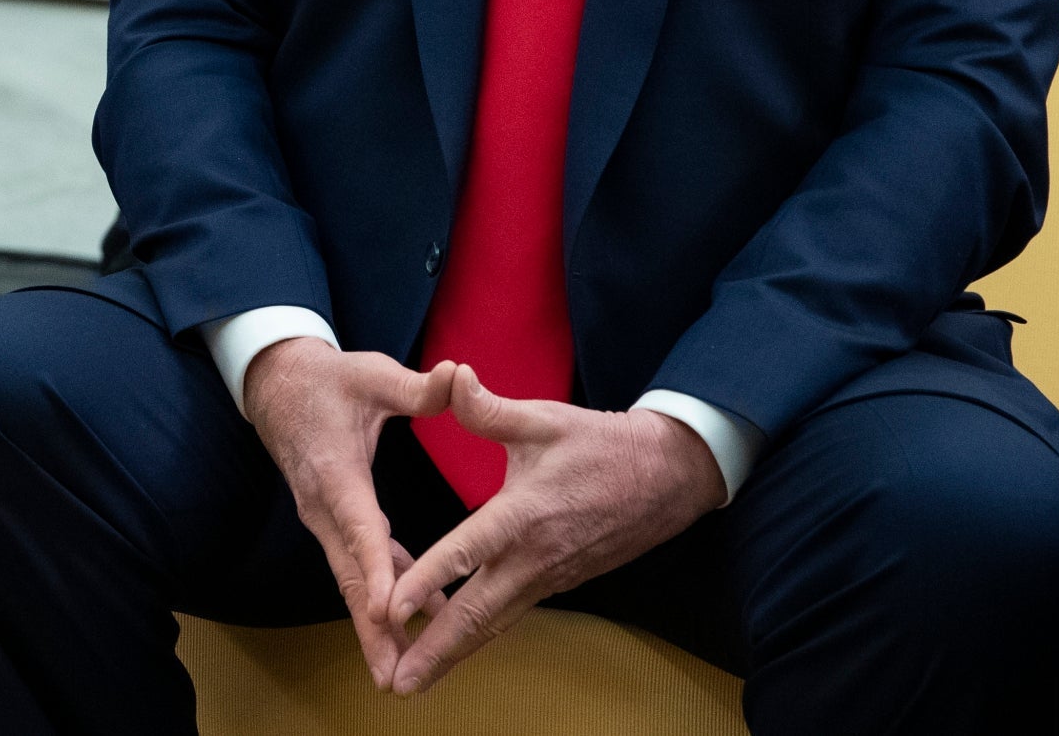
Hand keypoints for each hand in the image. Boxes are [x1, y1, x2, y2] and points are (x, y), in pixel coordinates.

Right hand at [243, 338, 454, 689]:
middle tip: (392, 673)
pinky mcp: (332, 520)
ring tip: (400, 667)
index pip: (360, 527)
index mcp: (336, 471)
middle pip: (351, 574)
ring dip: (374, 623)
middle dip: (372, 626)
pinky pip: (358, 563)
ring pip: (352, 577)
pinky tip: (415, 616)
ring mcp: (324, 517)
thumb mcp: (372, 374)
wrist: (277, 384)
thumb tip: (458, 375)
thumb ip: (417, 387)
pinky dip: (383, 593)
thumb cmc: (327, 379)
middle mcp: (324, 505)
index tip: (393, 610)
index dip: (378, 568)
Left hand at [383, 366, 724, 694]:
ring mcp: (548, 577)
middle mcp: (534, 557)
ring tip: (413, 681)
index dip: (427, 580)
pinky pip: (509, 615)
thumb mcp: (544, 419)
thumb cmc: (600, 445)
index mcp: (524, 514)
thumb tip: (450, 375)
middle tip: (395, 683)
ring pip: (493, 624)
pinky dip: (478, 637)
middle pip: (476, 613)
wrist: (667, 477)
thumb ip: (489, 408)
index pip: (466, 553)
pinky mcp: (556, 583)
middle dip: (434, 651)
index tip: (391, 607)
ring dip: (453, 655)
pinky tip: (452, 650)